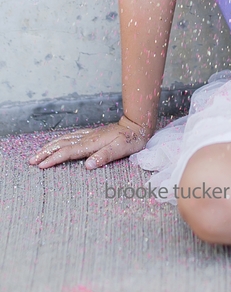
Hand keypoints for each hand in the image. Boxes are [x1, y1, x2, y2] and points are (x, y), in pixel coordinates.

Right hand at [28, 115, 149, 169]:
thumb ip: (104, 156)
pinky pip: (70, 137)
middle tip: (31, 161)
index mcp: (91, 143)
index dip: (53, 159)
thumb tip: (88, 166)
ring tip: (38, 154)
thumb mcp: (121, 149)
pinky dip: (59, 141)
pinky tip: (56, 143)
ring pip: (64, 139)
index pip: (68, 152)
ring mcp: (88, 134)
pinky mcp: (91, 134)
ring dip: (49, 146)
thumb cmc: (131, 140)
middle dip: (45, 153)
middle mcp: (87, 138)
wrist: (138, 125)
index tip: (40, 166)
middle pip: (61, 145)